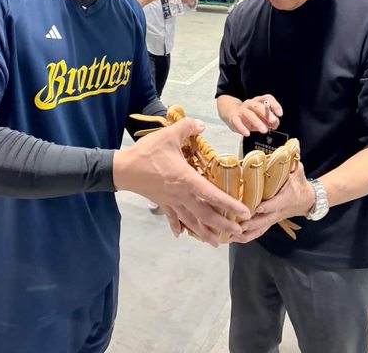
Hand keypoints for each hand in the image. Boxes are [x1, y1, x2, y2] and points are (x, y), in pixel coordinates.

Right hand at [113, 117, 250, 246]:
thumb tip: (201, 125)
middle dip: (222, 225)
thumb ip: (186, 127)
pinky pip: (172, 217)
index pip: (212, 195)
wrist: (123, 168)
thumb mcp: (168, 135)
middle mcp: (181, 195)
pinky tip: (180, 234)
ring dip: (204, 232)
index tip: (244, 213)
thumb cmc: (147, 152)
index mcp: (186, 179)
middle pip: (205, 215)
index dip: (230, 204)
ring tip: (216, 243)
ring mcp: (171, 201)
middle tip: (238, 233)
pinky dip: (177, 226)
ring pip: (191, 220)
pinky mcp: (161, 203)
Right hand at [229, 95, 281, 136]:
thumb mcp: (261, 118)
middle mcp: (250, 104)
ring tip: (264, 130)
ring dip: (257, 122)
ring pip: (249, 114)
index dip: (274, 105)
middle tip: (273, 121)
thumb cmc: (249, 116)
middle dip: (266, 113)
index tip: (280, 114)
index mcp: (258, 102)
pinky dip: (242, 128)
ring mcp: (241, 110)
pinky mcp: (234, 117)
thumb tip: (275, 124)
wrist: (231, 113)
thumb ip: (270, 121)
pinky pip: (237, 122)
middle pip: (258, 105)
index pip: (267, 99)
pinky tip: (247, 134)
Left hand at [232, 163, 315, 242]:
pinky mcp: (270, 221)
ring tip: (232, 236)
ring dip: (247, 234)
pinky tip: (235, 239)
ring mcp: (274, 218)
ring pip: (261, 229)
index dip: (268, 206)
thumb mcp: (298, 170)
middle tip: (238, 225)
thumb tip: (286, 149)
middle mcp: (279, 211)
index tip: (257, 208)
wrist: (308, 200)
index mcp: (287, 197)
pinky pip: (260, 231)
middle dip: (252, 223)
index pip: (277, 203)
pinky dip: (248, 236)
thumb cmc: (300, 183)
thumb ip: (290, 161)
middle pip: (265, 220)